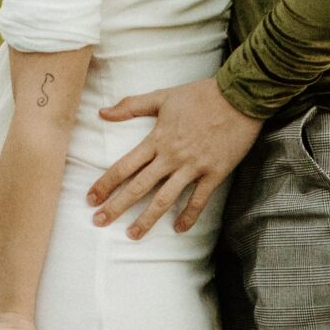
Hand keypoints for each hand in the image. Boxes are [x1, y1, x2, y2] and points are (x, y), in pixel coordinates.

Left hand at [87, 76, 261, 238]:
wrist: (238, 96)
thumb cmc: (200, 94)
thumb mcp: (163, 96)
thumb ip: (131, 105)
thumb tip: (102, 113)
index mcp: (157, 139)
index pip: (124, 166)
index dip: (105, 184)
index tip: (90, 198)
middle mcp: (172, 156)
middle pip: (139, 187)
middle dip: (117, 206)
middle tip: (99, 221)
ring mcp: (193, 167)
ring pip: (165, 198)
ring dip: (147, 219)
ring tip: (132, 235)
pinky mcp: (214, 173)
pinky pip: (199, 200)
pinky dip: (188, 216)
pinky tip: (179, 229)